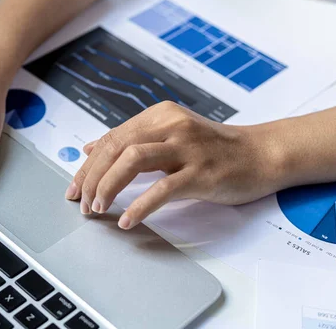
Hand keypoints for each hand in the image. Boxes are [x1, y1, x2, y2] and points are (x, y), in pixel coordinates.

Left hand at [65, 101, 279, 229]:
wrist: (261, 154)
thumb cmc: (212, 148)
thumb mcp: (169, 134)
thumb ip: (131, 139)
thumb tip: (90, 148)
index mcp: (159, 115)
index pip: (111, 139)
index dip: (87, 165)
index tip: (74, 188)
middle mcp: (171, 125)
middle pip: (116, 147)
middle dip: (91, 177)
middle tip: (81, 202)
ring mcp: (187, 147)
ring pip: (133, 161)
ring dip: (108, 186)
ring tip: (97, 207)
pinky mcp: (202, 172)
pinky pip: (163, 189)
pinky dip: (140, 206)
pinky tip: (127, 220)